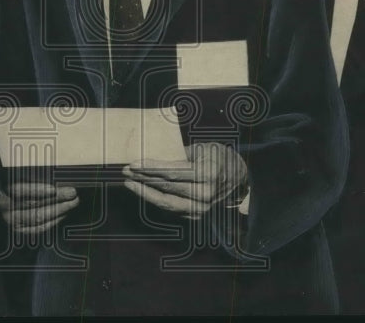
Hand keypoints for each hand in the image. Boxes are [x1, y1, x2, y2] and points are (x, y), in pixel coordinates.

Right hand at [0, 182, 78, 233]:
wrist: (3, 208)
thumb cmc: (14, 187)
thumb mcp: (18, 179)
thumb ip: (32, 178)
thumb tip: (55, 176)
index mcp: (3, 191)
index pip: (19, 191)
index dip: (36, 190)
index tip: (53, 189)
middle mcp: (6, 209)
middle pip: (33, 205)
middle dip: (55, 199)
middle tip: (72, 193)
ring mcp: (13, 222)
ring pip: (38, 217)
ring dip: (59, 210)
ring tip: (73, 203)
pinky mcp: (20, 232)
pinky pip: (39, 228)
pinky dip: (54, 221)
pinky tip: (64, 214)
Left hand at [122, 142, 247, 219]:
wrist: (238, 178)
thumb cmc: (219, 157)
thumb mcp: (203, 148)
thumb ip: (180, 154)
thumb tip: (154, 157)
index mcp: (208, 174)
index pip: (172, 173)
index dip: (150, 168)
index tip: (133, 164)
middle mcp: (205, 194)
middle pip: (167, 188)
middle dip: (143, 179)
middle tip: (125, 171)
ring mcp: (201, 208)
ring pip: (167, 203)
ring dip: (145, 193)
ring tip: (130, 183)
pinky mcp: (197, 216)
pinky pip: (172, 208)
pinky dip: (156, 200)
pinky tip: (144, 191)